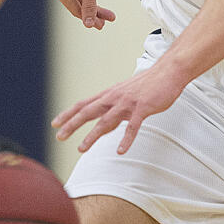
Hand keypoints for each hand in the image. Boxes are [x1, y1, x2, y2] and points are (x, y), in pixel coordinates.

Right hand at [51, 0, 116, 28]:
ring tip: (107, 14)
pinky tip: (97, 0)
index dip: (90, 18)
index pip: (76, 10)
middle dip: (93, 13)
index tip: (103, 24)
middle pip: (77, 5)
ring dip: (93, 5)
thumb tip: (88, 24)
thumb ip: (89, 6)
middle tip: (107, 21)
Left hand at [52, 62, 186, 154]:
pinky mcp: (143, 108)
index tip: (55, 124)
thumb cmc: (147, 85)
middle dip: (72, 124)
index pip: (83, 104)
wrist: (168, 72)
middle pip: (88, 111)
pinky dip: (126, 139)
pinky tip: (120, 151)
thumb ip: (113, 110)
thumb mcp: (125, 96)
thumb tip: (102, 127)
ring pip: (106, 120)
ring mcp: (128, 103)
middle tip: (59, 136)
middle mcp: (114, 98)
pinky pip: (133, 126)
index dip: (68, 114)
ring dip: (92, 135)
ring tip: (81, 149)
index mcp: (109, 95)